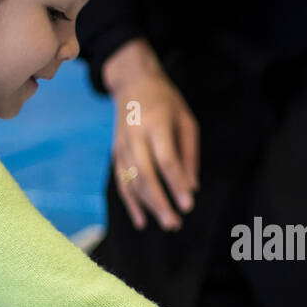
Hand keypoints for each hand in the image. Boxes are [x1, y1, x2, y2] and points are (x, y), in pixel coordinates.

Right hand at [102, 39, 198, 231]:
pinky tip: (142, 221)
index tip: (188, 205)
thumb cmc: (166, 102)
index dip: (176, 184)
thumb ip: (189, 155)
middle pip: (145, 174)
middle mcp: (135, 135)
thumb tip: (192, 188)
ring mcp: (121, 144)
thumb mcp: (186, 121)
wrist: (133, 83)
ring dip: (147, 206)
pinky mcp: (115, 152)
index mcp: (156, 123)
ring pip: (131, 180)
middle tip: (175, 223)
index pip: (166, 160)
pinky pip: (121, 181)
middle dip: (160, 202)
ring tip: (167, 223)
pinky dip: (131, 203)